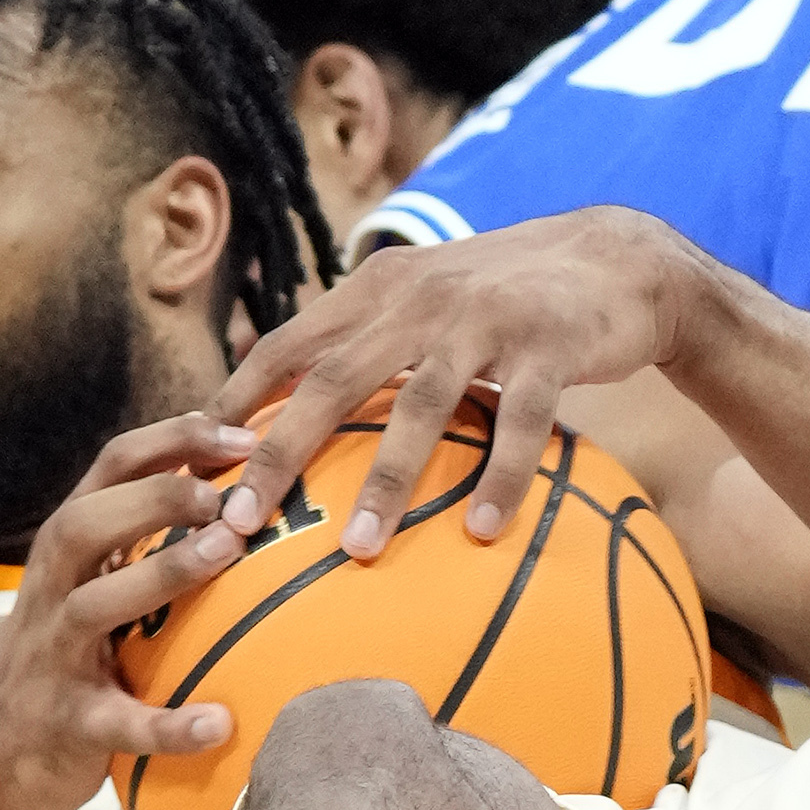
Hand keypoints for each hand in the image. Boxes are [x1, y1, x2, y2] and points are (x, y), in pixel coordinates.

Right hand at [0, 414, 262, 809]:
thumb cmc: (62, 649)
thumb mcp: (90, 580)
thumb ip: (143, 533)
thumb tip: (242, 481)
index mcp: (68, 548)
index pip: (111, 468)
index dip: (174, 440)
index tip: (244, 435)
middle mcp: (51, 591)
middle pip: (84, 523)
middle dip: (157, 496)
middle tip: (230, 494)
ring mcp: (53, 657)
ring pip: (93, 606)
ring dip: (162, 573)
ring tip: (229, 551)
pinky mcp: (67, 726)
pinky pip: (119, 722)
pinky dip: (169, 724)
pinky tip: (221, 724)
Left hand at [209, 208, 703, 564]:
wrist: (618, 258)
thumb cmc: (506, 297)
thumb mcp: (423, 300)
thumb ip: (360, 343)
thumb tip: (280, 408)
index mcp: (377, 290)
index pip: (285, 345)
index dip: (233, 402)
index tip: (191, 465)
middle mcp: (419, 299)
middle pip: (331, 380)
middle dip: (278, 454)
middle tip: (241, 524)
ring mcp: (484, 321)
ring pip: (419, 405)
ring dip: (384, 483)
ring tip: (358, 550)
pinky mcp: (550, 346)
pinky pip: (521, 423)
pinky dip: (501, 478)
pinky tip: (482, 532)